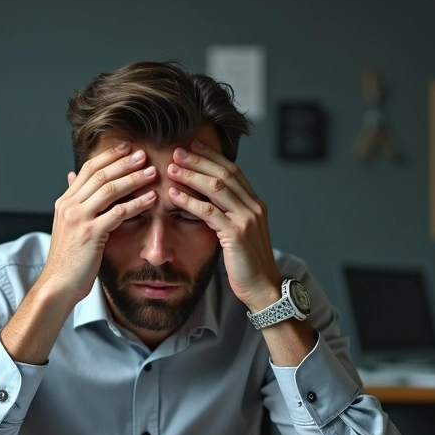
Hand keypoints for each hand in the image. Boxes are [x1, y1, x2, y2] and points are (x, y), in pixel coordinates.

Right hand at [38, 142, 158, 306]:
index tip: (127, 148)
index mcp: (65, 202)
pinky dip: (137, 203)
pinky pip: (118, 213)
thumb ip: (74, 202)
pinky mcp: (91, 234)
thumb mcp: (67, 226)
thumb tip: (72, 177)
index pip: (87, 169)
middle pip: (100, 174)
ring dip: (134, 178)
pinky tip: (152, 199)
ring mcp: (79, 219)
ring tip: (152, 172)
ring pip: (110, 189)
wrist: (58, 284)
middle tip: (144, 154)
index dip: (108, 156)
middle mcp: (70, 206)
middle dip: (124, 162)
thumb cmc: (67, 260)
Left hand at [165, 140, 282, 311]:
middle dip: (199, 160)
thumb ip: (228, 215)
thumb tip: (207, 201)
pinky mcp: (236, 234)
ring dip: (191, 175)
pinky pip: (209, 212)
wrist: (263, 288)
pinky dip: (189, 201)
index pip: (233, 171)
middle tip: (177, 151)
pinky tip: (174, 195)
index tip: (193, 145)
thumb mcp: (240, 233)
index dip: (212, 157)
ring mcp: (247, 219)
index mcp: (255, 204)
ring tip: (171, 168)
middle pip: (224, 174)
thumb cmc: (247, 264)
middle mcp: (253, 207)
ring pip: (216, 188)